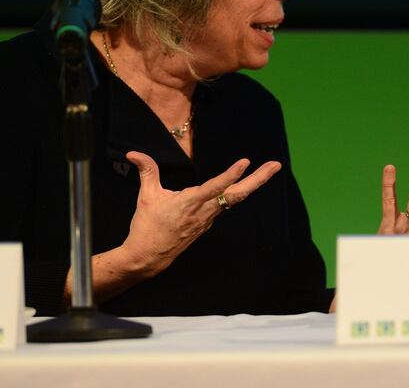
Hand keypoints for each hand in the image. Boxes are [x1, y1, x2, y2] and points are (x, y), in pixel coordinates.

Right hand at [121, 151, 281, 274]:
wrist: (149, 256)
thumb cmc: (147, 225)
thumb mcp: (146, 196)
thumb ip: (146, 171)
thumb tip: (132, 153)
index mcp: (190, 202)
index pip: (215, 187)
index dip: (230, 175)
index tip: (245, 162)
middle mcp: (204, 210)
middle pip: (237, 194)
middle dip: (258, 179)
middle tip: (276, 165)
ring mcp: (209, 218)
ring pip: (235, 198)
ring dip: (254, 184)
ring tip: (270, 169)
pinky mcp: (208, 223)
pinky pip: (226, 205)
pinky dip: (238, 192)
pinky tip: (246, 183)